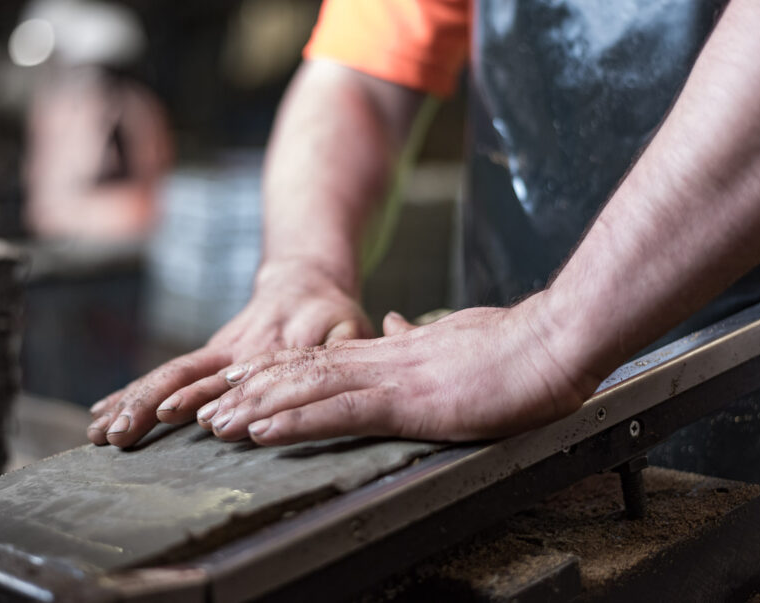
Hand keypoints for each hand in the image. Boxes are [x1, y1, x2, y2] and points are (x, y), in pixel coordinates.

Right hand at [86, 258, 372, 447]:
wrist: (304, 281)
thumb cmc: (332, 313)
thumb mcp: (348, 329)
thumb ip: (341, 352)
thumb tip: (333, 374)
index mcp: (264, 349)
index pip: (225, 376)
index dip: (197, 396)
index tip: (166, 415)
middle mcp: (230, 352)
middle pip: (180, 376)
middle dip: (144, 405)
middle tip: (117, 434)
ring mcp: (212, 354)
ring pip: (163, 377)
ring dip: (128, 403)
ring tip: (96, 433)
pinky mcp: (203, 358)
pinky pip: (161, 376)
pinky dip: (128, 395)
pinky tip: (99, 418)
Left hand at [190, 297, 598, 445]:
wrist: (554, 341)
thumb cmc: (515, 346)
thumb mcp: (455, 337)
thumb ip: (416, 336)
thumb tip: (394, 325)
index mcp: (393, 352)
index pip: (320, 361)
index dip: (274, 373)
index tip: (239, 383)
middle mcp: (381, 361)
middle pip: (300, 375)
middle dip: (249, 395)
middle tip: (205, 411)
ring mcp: (391, 378)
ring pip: (306, 391)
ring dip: (256, 409)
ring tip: (215, 425)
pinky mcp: (407, 400)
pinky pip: (338, 412)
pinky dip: (294, 422)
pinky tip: (264, 432)